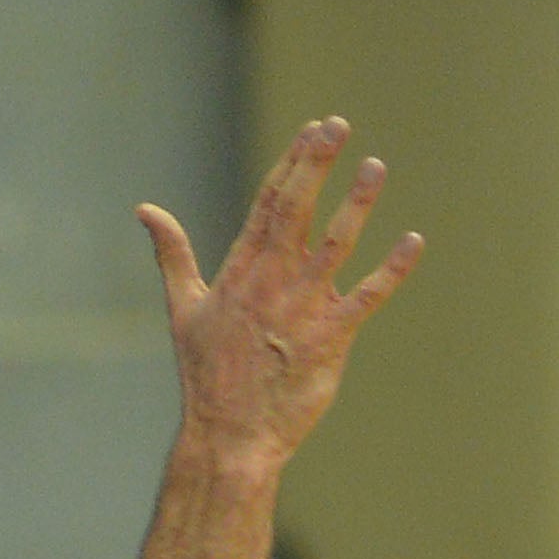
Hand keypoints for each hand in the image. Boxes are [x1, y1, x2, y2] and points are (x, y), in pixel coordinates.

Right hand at [136, 120, 420, 473]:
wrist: (230, 433)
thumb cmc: (206, 373)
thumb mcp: (184, 307)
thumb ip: (172, 254)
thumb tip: (145, 210)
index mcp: (241, 269)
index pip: (269, 202)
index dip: (293, 163)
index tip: (312, 130)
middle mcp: (273, 280)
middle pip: (298, 208)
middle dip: (318, 164)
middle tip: (338, 125)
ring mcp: (304, 307)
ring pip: (336, 242)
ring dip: (357, 203)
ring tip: (376, 166)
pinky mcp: (332, 337)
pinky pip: (368, 295)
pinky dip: (392, 268)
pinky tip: (413, 240)